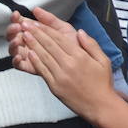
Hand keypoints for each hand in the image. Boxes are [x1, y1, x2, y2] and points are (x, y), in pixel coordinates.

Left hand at [11, 6, 114, 120]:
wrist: (100, 105)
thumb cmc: (103, 83)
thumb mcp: (104, 60)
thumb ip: (91, 45)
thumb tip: (80, 32)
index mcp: (80, 56)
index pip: (60, 39)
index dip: (46, 30)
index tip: (37, 22)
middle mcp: (68, 64)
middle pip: (49, 45)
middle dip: (36, 34)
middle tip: (25, 25)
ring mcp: (60, 76)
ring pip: (43, 56)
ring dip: (32, 45)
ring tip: (23, 35)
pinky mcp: (55, 86)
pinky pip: (43, 71)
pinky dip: (35, 61)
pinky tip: (28, 54)